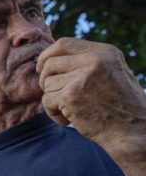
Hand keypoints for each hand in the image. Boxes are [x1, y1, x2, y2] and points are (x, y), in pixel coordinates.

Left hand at [37, 38, 145, 153]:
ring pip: (47, 84)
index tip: (41, 69)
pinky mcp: (71, 96)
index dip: (46, 56)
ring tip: (71, 110)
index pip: (63, 44)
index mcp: (104, 52)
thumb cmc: (120, 106)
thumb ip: (88, 63)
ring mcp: (82, 77)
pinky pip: (46, 101)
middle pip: (49, 64)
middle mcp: (95, 60)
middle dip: (46, 81)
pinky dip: (53, 114)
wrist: (133, 131)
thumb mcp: (111, 73)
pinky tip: (69, 120)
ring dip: (53, 101)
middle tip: (57, 96)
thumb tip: (52, 58)